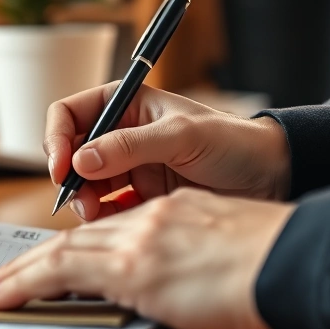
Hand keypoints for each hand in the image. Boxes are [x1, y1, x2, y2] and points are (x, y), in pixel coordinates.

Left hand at [0, 189, 294, 328]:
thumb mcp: (237, 252)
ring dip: (22, 272)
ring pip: (62, 251)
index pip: (117, 228)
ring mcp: (140, 240)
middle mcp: (153, 219)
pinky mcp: (132, 267)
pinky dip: (26, 282)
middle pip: (81, 237)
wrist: (299, 262)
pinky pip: (61, 270)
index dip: (84, 248)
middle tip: (5, 277)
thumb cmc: (283, 267)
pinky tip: (4, 295)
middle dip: (39, 260)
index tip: (64, 263)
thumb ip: (202, 260)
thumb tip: (190, 285)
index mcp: (179, 214)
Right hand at [44, 83, 290, 220]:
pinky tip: (114, 224)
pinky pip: (107, 209)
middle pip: (71, 153)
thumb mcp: (181, 136)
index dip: (58, 138)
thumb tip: (81, 159)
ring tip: (96, 213)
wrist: (271, 178)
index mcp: (127, 104)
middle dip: (69, 176)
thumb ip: (130, 146)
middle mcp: (122, 135)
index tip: (61, 166)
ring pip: (85, 185)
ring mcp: (130, 168)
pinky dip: (103, 218)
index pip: (71, 114)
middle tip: (80, 199)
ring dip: (84, 200)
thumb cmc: (234, 142)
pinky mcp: (141, 198)